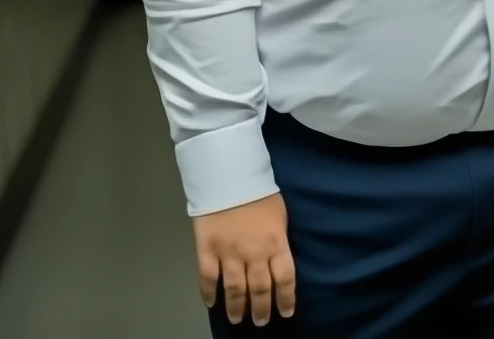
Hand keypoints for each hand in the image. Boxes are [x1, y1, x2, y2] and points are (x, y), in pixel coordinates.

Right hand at [192, 191, 295, 326]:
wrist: (228, 172)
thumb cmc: (257, 189)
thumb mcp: (278, 213)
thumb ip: (278, 238)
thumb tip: (278, 256)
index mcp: (275, 243)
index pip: (285, 280)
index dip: (286, 299)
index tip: (285, 312)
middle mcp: (254, 254)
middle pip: (260, 290)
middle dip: (261, 309)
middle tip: (260, 321)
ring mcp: (229, 253)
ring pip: (235, 289)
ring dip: (237, 307)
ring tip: (238, 319)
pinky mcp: (207, 249)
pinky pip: (207, 278)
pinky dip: (208, 293)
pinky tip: (210, 303)